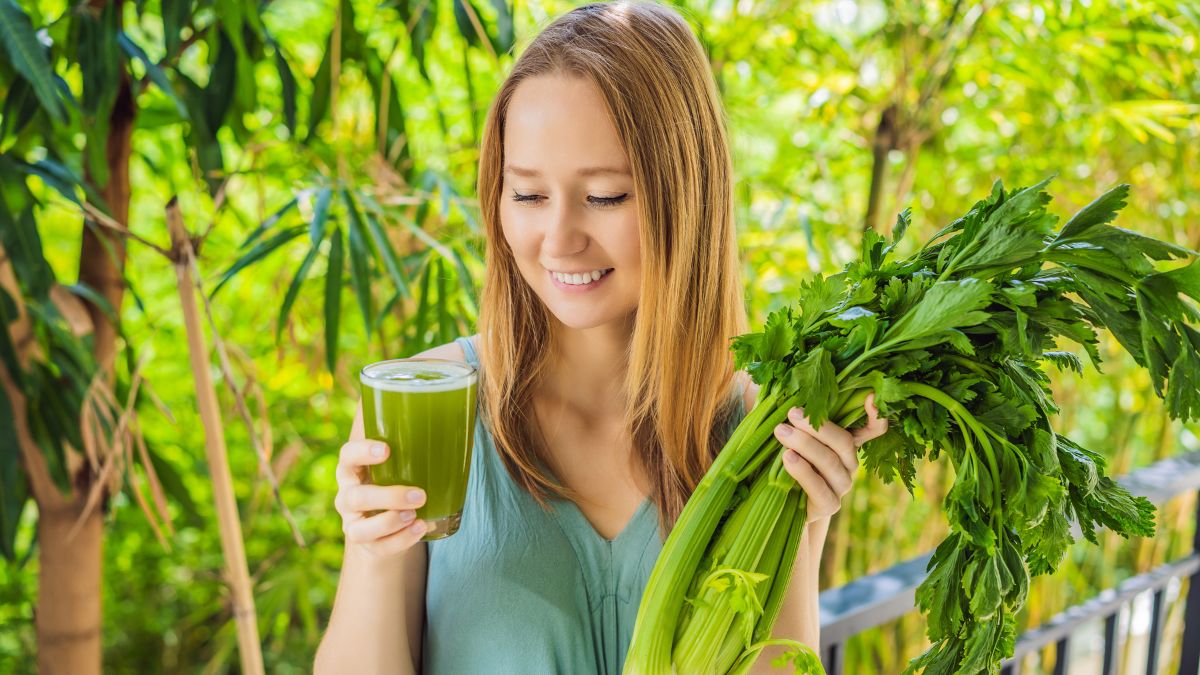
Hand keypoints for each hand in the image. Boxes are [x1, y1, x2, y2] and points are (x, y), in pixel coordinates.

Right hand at [335, 439, 428, 556]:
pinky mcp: (366, 545)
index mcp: (353, 468)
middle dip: (387, 496)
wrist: (389, 517)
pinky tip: (421, 529)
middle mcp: (347, 495)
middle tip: (419, 494)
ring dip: (390, 522)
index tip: (387, 449)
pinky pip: (377, 547)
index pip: (347, 456)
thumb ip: (414, 436)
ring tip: (416, 514)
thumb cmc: (399, 475)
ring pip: (359, 528)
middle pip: (354, 496)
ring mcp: (353, 522)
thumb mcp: (402, 456)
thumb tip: (456, 404)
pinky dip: (400, 541)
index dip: (362, 452)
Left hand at [773, 392, 888, 522]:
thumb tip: (782, 390)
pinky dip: (803, 471)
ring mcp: (841, 485)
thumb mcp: (794, 437)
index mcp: (846, 444)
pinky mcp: (829, 505)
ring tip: (781, 431)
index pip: (873, 429)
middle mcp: (849, 463)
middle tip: (792, 413)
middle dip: (817, 425)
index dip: (875, 415)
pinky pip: (819, 488)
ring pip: (829, 461)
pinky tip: (788, 458)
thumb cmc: (789, 461)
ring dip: (805, 444)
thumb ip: (798, 419)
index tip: (870, 397)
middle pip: (843, 441)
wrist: (783, 506)